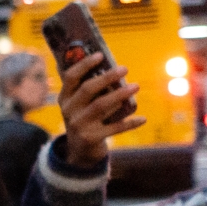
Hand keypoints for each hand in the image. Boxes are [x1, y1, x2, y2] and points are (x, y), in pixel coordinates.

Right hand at [55, 53, 143, 167]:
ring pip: (101, 106)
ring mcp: (79, 125)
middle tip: (125, 68)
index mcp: (64, 98)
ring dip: (120, 95)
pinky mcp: (91, 138)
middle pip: (88, 89)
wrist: (80, 150)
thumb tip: (109, 65)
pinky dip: (129, 123)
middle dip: (107, 77)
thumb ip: (88, 88)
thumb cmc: (85, 118)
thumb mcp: (79, 105)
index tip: (100, 55)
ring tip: (136, 86)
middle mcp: (69, 111)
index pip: (70, 77)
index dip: (84, 65)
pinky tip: (142, 118)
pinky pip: (114, 128)